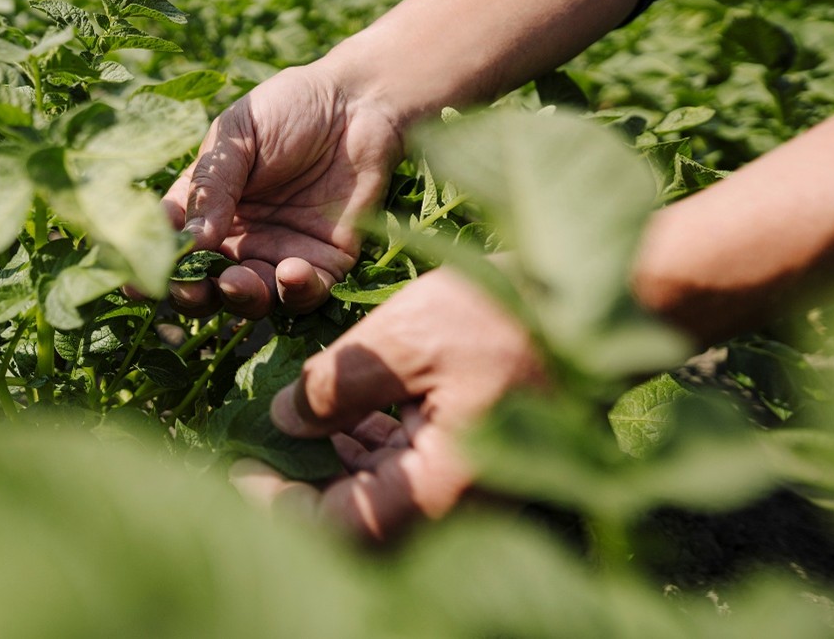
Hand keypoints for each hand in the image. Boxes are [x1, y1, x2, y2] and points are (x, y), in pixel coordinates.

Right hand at [163, 63, 404, 318]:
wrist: (358, 104)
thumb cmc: (290, 109)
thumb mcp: (238, 136)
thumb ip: (213, 184)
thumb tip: (190, 240)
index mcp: (204, 208)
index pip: (169, 246)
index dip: (153, 267)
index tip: (139, 281)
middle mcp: (236, 240)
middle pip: (204, 285)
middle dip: (193, 294)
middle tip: (192, 288)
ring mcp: (278, 254)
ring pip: (251, 299)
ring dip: (240, 298)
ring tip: (238, 282)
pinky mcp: (324, 264)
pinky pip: (304, 295)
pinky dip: (293, 292)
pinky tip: (289, 272)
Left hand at [232, 268, 544, 541]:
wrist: (594, 307)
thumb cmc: (504, 316)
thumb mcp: (406, 336)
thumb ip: (337, 384)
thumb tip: (281, 421)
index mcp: (441, 488)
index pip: (339, 527)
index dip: (278, 503)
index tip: (239, 463)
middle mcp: (457, 505)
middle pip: (357, 524)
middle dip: (300, 489)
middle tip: (253, 449)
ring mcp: (469, 489)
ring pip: (381, 503)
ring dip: (330, 471)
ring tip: (287, 427)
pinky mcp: (474, 465)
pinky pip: (409, 479)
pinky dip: (367, 455)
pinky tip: (337, 418)